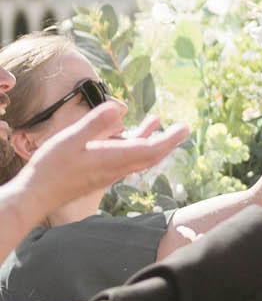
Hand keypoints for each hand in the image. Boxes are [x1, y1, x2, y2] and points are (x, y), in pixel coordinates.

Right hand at [13, 102, 189, 212]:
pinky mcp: (101, 174)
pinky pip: (126, 159)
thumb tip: (119, 106)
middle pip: (151, 154)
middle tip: (183, 127)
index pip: (151, 149)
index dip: (170, 138)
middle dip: (168, 140)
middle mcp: (117, 167)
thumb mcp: (71, 138)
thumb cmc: (52, 167)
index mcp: (113, 158)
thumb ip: (96, 123)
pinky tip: (128, 134)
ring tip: (156, 120)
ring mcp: (109, 172)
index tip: (185, 128)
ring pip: (139, 156)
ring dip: (151, 139)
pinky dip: (134, 145)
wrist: (38, 194)